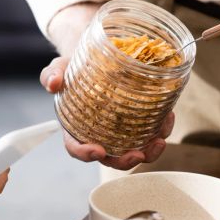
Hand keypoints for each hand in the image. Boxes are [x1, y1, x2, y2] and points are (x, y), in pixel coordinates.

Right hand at [40, 56, 172, 169]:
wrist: (94, 57)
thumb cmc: (74, 68)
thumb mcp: (58, 68)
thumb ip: (52, 75)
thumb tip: (53, 84)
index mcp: (76, 127)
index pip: (76, 148)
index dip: (86, 154)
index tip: (98, 151)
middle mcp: (98, 134)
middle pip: (111, 158)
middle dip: (125, 161)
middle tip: (138, 155)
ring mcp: (119, 130)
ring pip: (135, 150)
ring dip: (149, 151)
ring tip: (160, 141)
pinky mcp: (138, 121)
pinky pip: (150, 132)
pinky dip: (161, 128)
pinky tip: (167, 116)